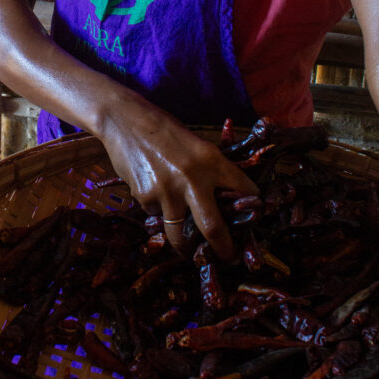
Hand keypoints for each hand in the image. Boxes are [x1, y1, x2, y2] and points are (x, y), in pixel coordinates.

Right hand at [97, 100, 257, 259]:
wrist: (124, 120)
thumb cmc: (164, 130)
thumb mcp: (196, 145)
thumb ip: (209, 171)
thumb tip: (221, 200)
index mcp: (211, 160)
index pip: (242, 189)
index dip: (252, 204)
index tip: (254, 217)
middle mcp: (192, 178)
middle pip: (213, 227)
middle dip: (223, 248)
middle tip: (229, 258)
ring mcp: (167, 191)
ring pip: (179, 232)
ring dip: (184, 246)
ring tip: (187, 250)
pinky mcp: (145, 197)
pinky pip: (156, 214)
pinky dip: (158, 211)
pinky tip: (152, 191)